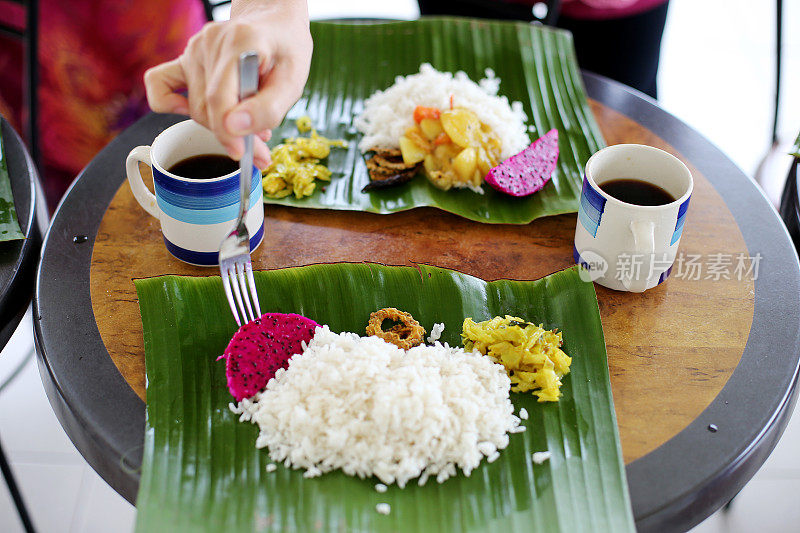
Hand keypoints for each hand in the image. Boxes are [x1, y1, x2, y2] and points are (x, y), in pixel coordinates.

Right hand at [144, 0, 311, 168]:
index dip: (228, 133)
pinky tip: (192, 113)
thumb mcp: (294, 81)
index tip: (242, 153)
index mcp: (241, 42)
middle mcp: (211, 42)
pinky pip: (159, 84)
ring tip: (249, 125)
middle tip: (260, 148)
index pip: (219, 98)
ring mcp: (194, 49)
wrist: (274, 24)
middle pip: (206, 107)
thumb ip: (268, 108)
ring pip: (194, 106)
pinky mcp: (185, 57)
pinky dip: (171, 105)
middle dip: (231, 135)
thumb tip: (234, 129)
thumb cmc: (286, 50)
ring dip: (219, 125)